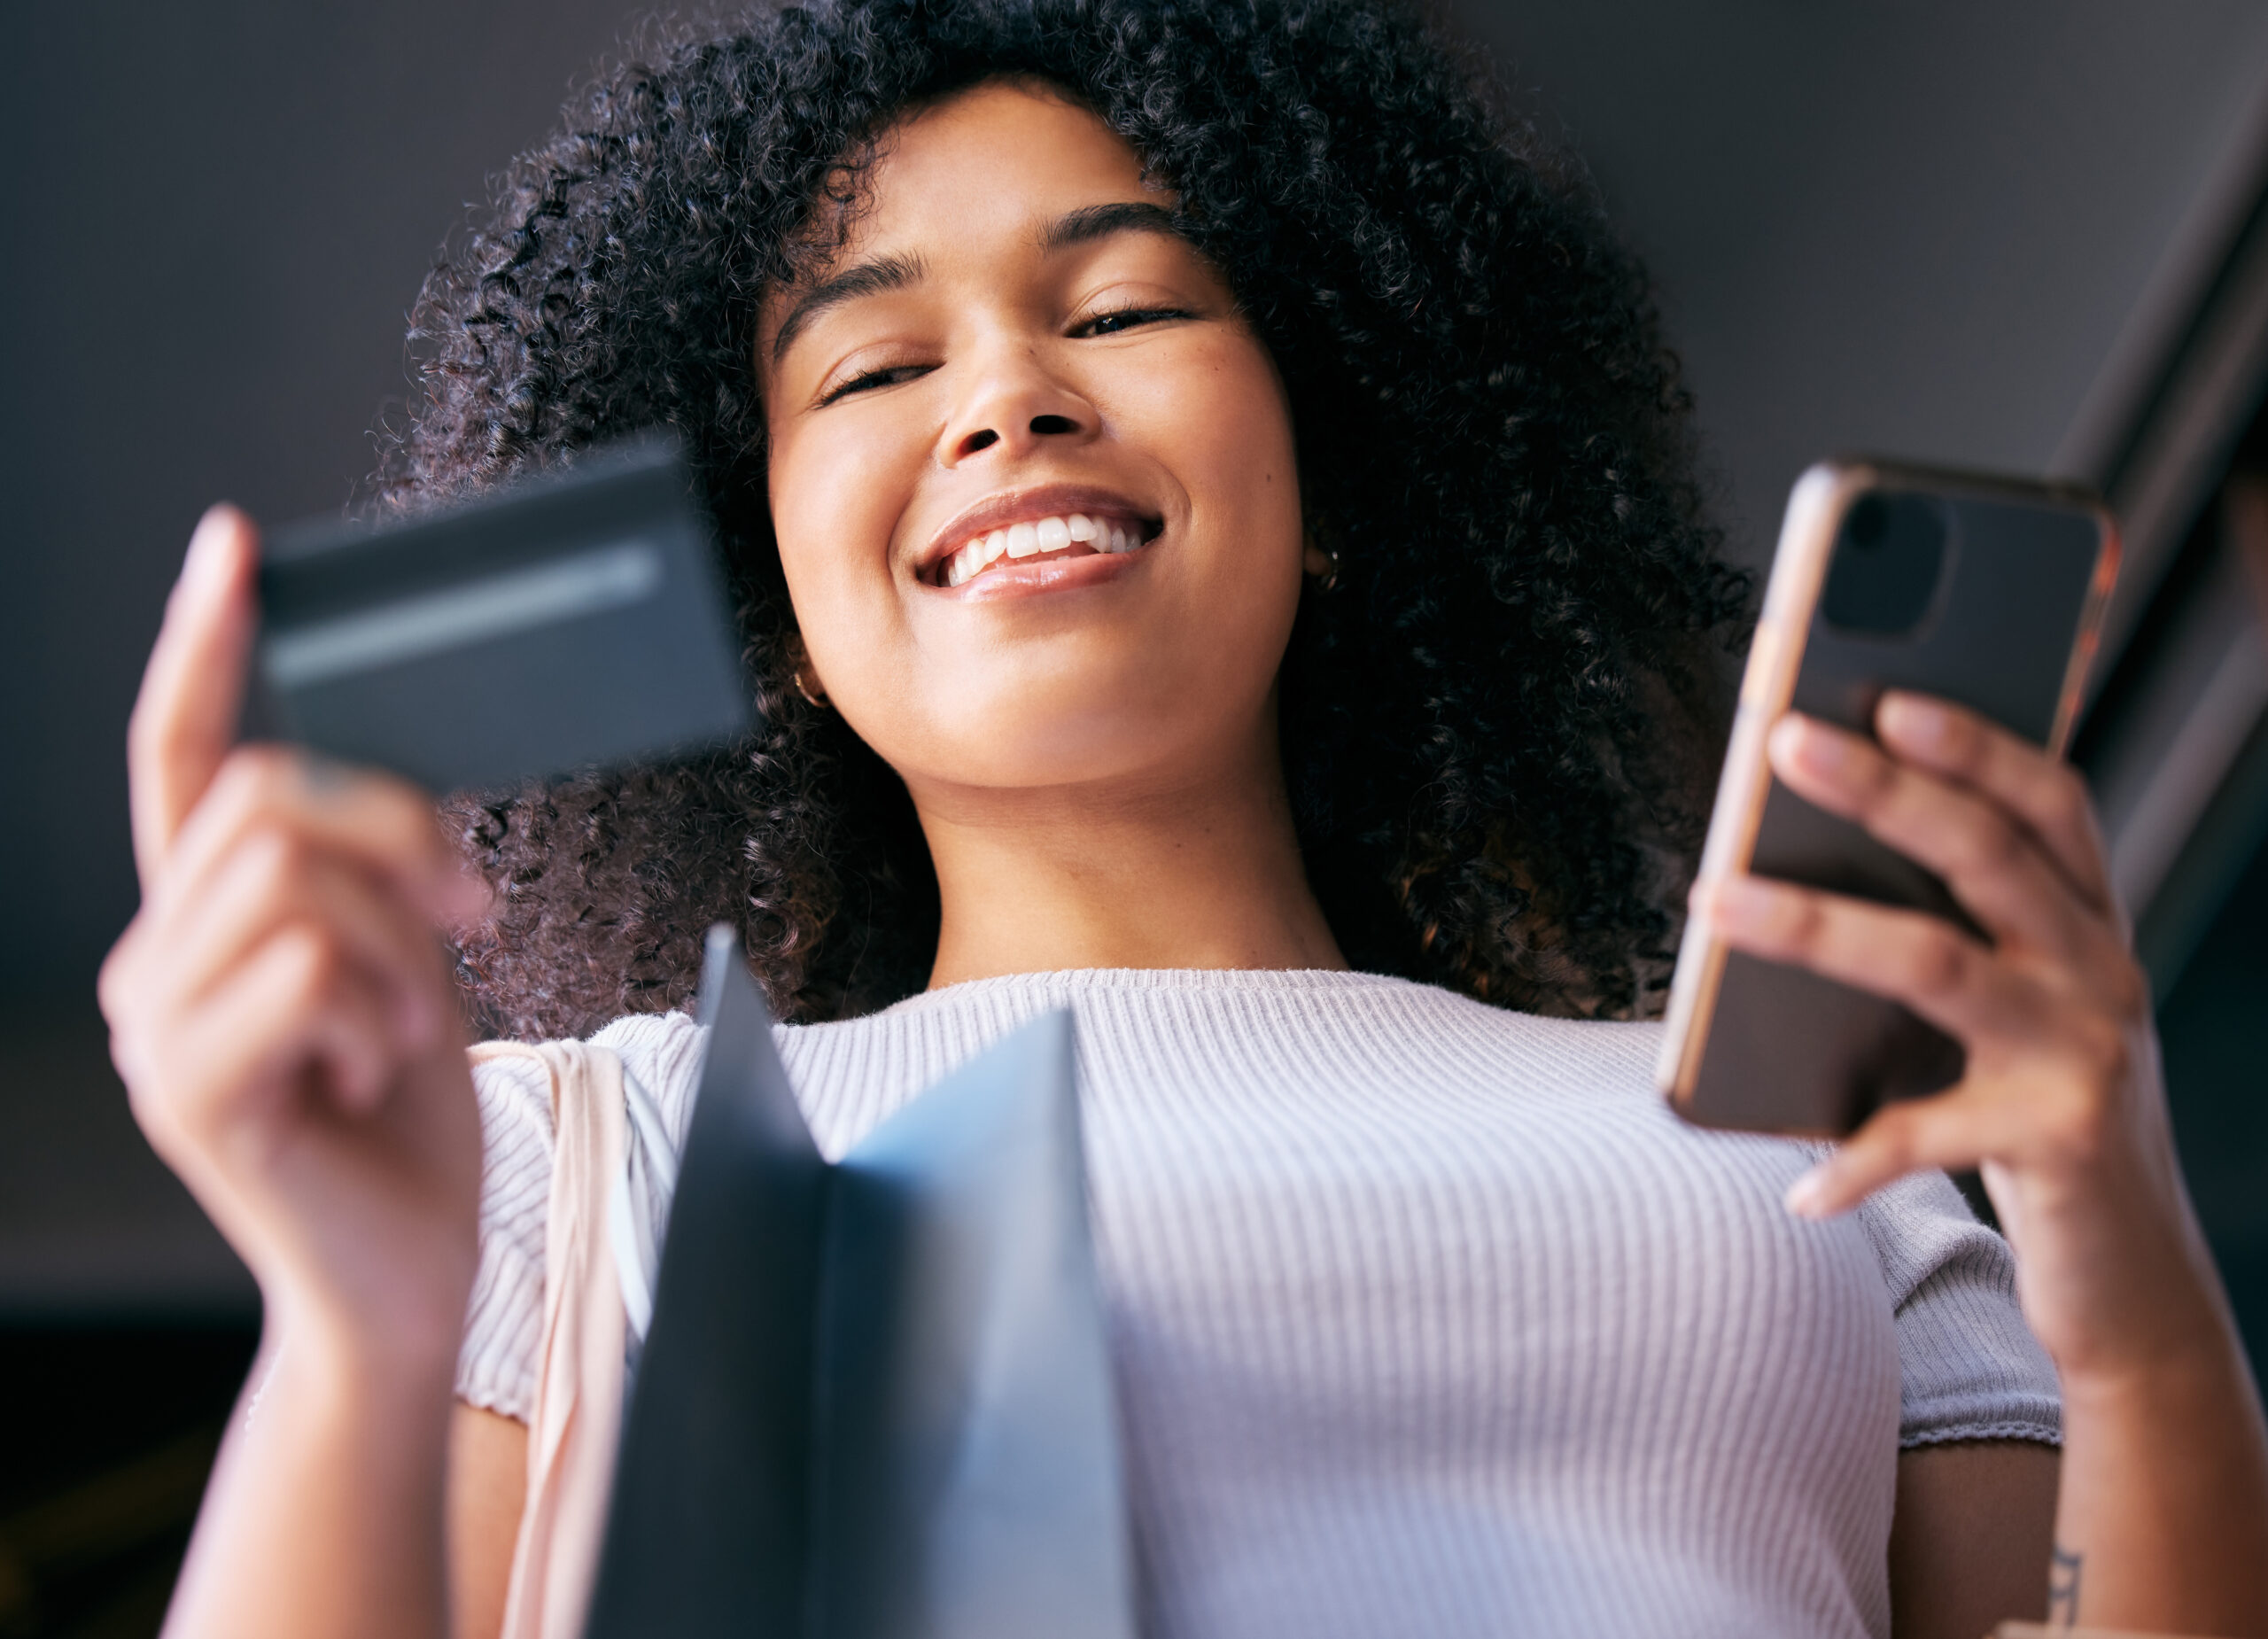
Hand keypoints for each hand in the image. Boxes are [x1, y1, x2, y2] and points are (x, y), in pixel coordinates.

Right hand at [99, 507, 488, 1371]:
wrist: (406, 1278)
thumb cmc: (407, 1122)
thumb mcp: (401, 964)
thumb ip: (370, 875)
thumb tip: (394, 784)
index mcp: (206, 919)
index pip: (181, 756)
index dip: (202, 646)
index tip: (236, 548)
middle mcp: (156, 961)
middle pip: (267, 799)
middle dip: (398, 832)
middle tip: (473, 905)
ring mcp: (159, 1030)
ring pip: (296, 881)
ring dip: (402, 948)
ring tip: (410, 1032)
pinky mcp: (192, 1094)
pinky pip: (311, 973)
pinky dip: (384, 1016)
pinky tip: (378, 1079)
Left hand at [1696, 691, 2226, 1385]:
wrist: (2136, 1274)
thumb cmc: (2035, 1114)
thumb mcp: (2007, 1012)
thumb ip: (1943, 937)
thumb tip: (1786, 859)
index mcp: (2087, 921)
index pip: (2049, 801)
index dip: (1977, 741)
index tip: (1890, 693)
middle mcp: (2100, 972)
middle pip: (1988, 856)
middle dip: (1885, 791)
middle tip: (1784, 740)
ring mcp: (2088, 1054)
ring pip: (1936, 965)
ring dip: (1814, 926)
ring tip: (1714, 900)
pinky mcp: (2061, 1143)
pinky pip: (1927, 1136)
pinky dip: (1854, 1159)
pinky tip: (1797, 1184)